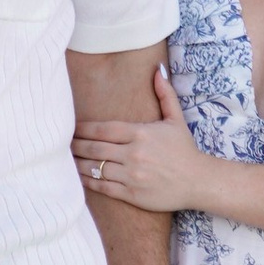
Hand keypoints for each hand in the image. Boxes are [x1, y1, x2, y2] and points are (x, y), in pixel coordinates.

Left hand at [74, 64, 207, 217]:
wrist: (198, 182)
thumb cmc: (185, 150)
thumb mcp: (176, 120)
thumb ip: (164, 94)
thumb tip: (157, 70)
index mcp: (141, 134)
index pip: (103, 129)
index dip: (83, 129)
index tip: (72, 128)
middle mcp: (134, 154)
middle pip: (94, 148)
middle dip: (76, 146)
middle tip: (64, 144)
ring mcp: (132, 176)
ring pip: (95, 168)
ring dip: (78, 164)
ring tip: (67, 160)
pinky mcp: (132, 194)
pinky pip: (103, 187)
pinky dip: (88, 182)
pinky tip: (80, 177)